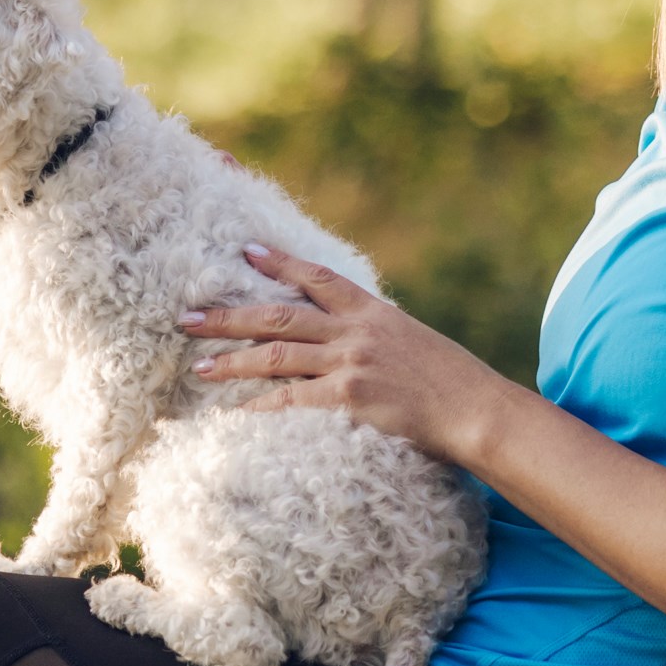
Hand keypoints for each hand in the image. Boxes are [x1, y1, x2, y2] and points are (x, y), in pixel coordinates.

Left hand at [183, 247, 511, 463]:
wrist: (477, 410)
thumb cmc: (450, 383)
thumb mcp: (412, 343)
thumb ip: (374, 335)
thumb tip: (344, 338)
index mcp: (372, 312)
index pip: (318, 276)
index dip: (279, 262)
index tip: (246, 250)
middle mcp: (356, 331)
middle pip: (279, 315)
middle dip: (229, 315)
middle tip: (187, 317)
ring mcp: (351, 363)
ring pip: (276, 355)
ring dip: (232, 361)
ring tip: (198, 367)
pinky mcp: (350, 399)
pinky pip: (291, 401)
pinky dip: (259, 408)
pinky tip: (234, 414)